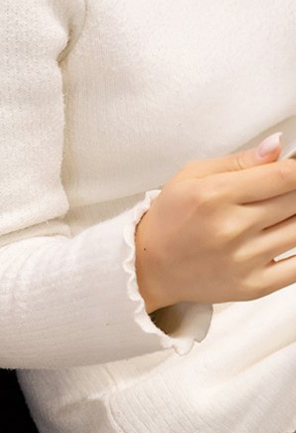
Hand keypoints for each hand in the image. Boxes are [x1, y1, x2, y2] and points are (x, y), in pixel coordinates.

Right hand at [135, 133, 295, 311]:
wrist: (150, 265)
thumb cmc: (170, 217)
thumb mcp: (191, 176)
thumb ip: (238, 161)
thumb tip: (277, 146)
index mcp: (213, 195)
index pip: (283, 176)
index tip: (294, 168)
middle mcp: (230, 227)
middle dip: (295, 192)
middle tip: (279, 191)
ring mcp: (244, 259)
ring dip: (295, 218)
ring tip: (278, 214)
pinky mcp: (253, 286)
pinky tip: (285, 237)